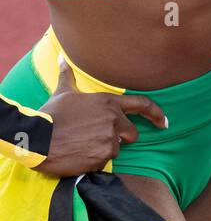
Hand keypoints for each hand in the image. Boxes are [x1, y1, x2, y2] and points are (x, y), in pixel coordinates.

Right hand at [36, 58, 168, 177]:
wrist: (37, 139)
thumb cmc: (50, 115)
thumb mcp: (62, 93)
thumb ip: (67, 76)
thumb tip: (60, 58)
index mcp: (108, 102)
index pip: (143, 104)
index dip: (157, 114)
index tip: (165, 123)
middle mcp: (113, 119)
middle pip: (132, 133)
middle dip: (120, 138)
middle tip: (97, 138)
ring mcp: (110, 138)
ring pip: (117, 149)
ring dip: (103, 150)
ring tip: (82, 144)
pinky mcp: (103, 156)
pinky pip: (105, 162)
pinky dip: (94, 161)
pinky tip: (79, 154)